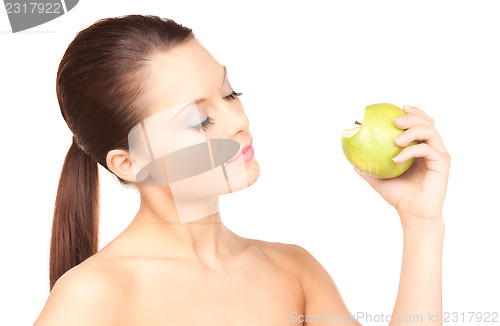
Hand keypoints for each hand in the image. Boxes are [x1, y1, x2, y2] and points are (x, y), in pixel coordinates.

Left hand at [354, 105, 450, 225]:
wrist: (413, 213)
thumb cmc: (398, 196)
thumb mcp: (378, 178)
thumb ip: (367, 166)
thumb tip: (349, 157)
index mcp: (420, 147)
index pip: (419, 123)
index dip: (411, 112)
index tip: (396, 108)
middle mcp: (432, 147)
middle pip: (427, 122)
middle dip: (412, 116)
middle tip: (395, 121)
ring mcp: (439, 154)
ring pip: (429, 131)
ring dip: (411, 131)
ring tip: (395, 140)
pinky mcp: (443, 162)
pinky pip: (426, 150)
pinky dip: (410, 151)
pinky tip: (396, 158)